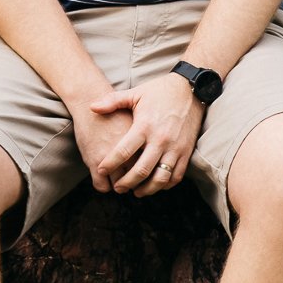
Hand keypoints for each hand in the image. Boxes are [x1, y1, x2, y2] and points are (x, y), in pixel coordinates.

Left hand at [90, 73, 201, 196]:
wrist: (190, 90)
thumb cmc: (159, 92)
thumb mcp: (135, 93)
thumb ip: (113, 101)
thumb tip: (92, 107)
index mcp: (144, 125)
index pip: (124, 151)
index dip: (111, 163)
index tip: (101, 170)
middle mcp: (160, 140)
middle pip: (141, 170)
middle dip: (127, 183)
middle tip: (118, 188)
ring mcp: (175, 148)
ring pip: (160, 178)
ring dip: (147, 189)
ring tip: (136, 192)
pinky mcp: (186, 152)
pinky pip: (176, 176)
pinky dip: (165, 185)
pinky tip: (155, 185)